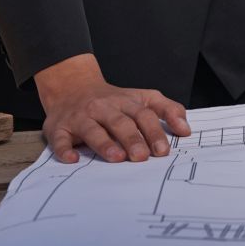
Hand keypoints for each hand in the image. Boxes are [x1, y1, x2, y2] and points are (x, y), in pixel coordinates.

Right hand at [34, 54, 190, 163]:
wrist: (71, 86)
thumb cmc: (112, 100)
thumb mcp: (142, 98)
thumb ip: (167, 110)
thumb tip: (186, 130)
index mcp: (126, 102)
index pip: (144, 115)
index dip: (154, 132)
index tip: (163, 150)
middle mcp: (104, 108)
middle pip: (120, 122)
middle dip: (132, 139)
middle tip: (142, 157)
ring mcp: (80, 117)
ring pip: (93, 129)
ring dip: (104, 143)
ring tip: (116, 157)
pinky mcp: (58, 128)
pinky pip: (60, 139)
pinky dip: (64, 149)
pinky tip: (72, 159)